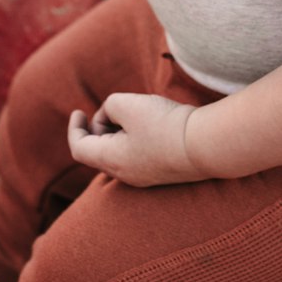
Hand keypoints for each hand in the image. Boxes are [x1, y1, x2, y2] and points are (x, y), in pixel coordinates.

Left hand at [67, 93, 201, 186]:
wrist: (207, 145)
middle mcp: (125, 175)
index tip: (78, 111)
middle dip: (101, 126)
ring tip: (139, 112)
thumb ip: (110, 105)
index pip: (79, 148)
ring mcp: (146, 177)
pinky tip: (156, 123)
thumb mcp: (128, 104)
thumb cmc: (165, 125)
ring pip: (120, 153)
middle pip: (99, 151)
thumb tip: (114, 116)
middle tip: (116, 108)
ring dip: (119, 131)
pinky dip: (136, 138)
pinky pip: (139, 155)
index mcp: (111, 161)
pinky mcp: (164, 172)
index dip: (74, 128)